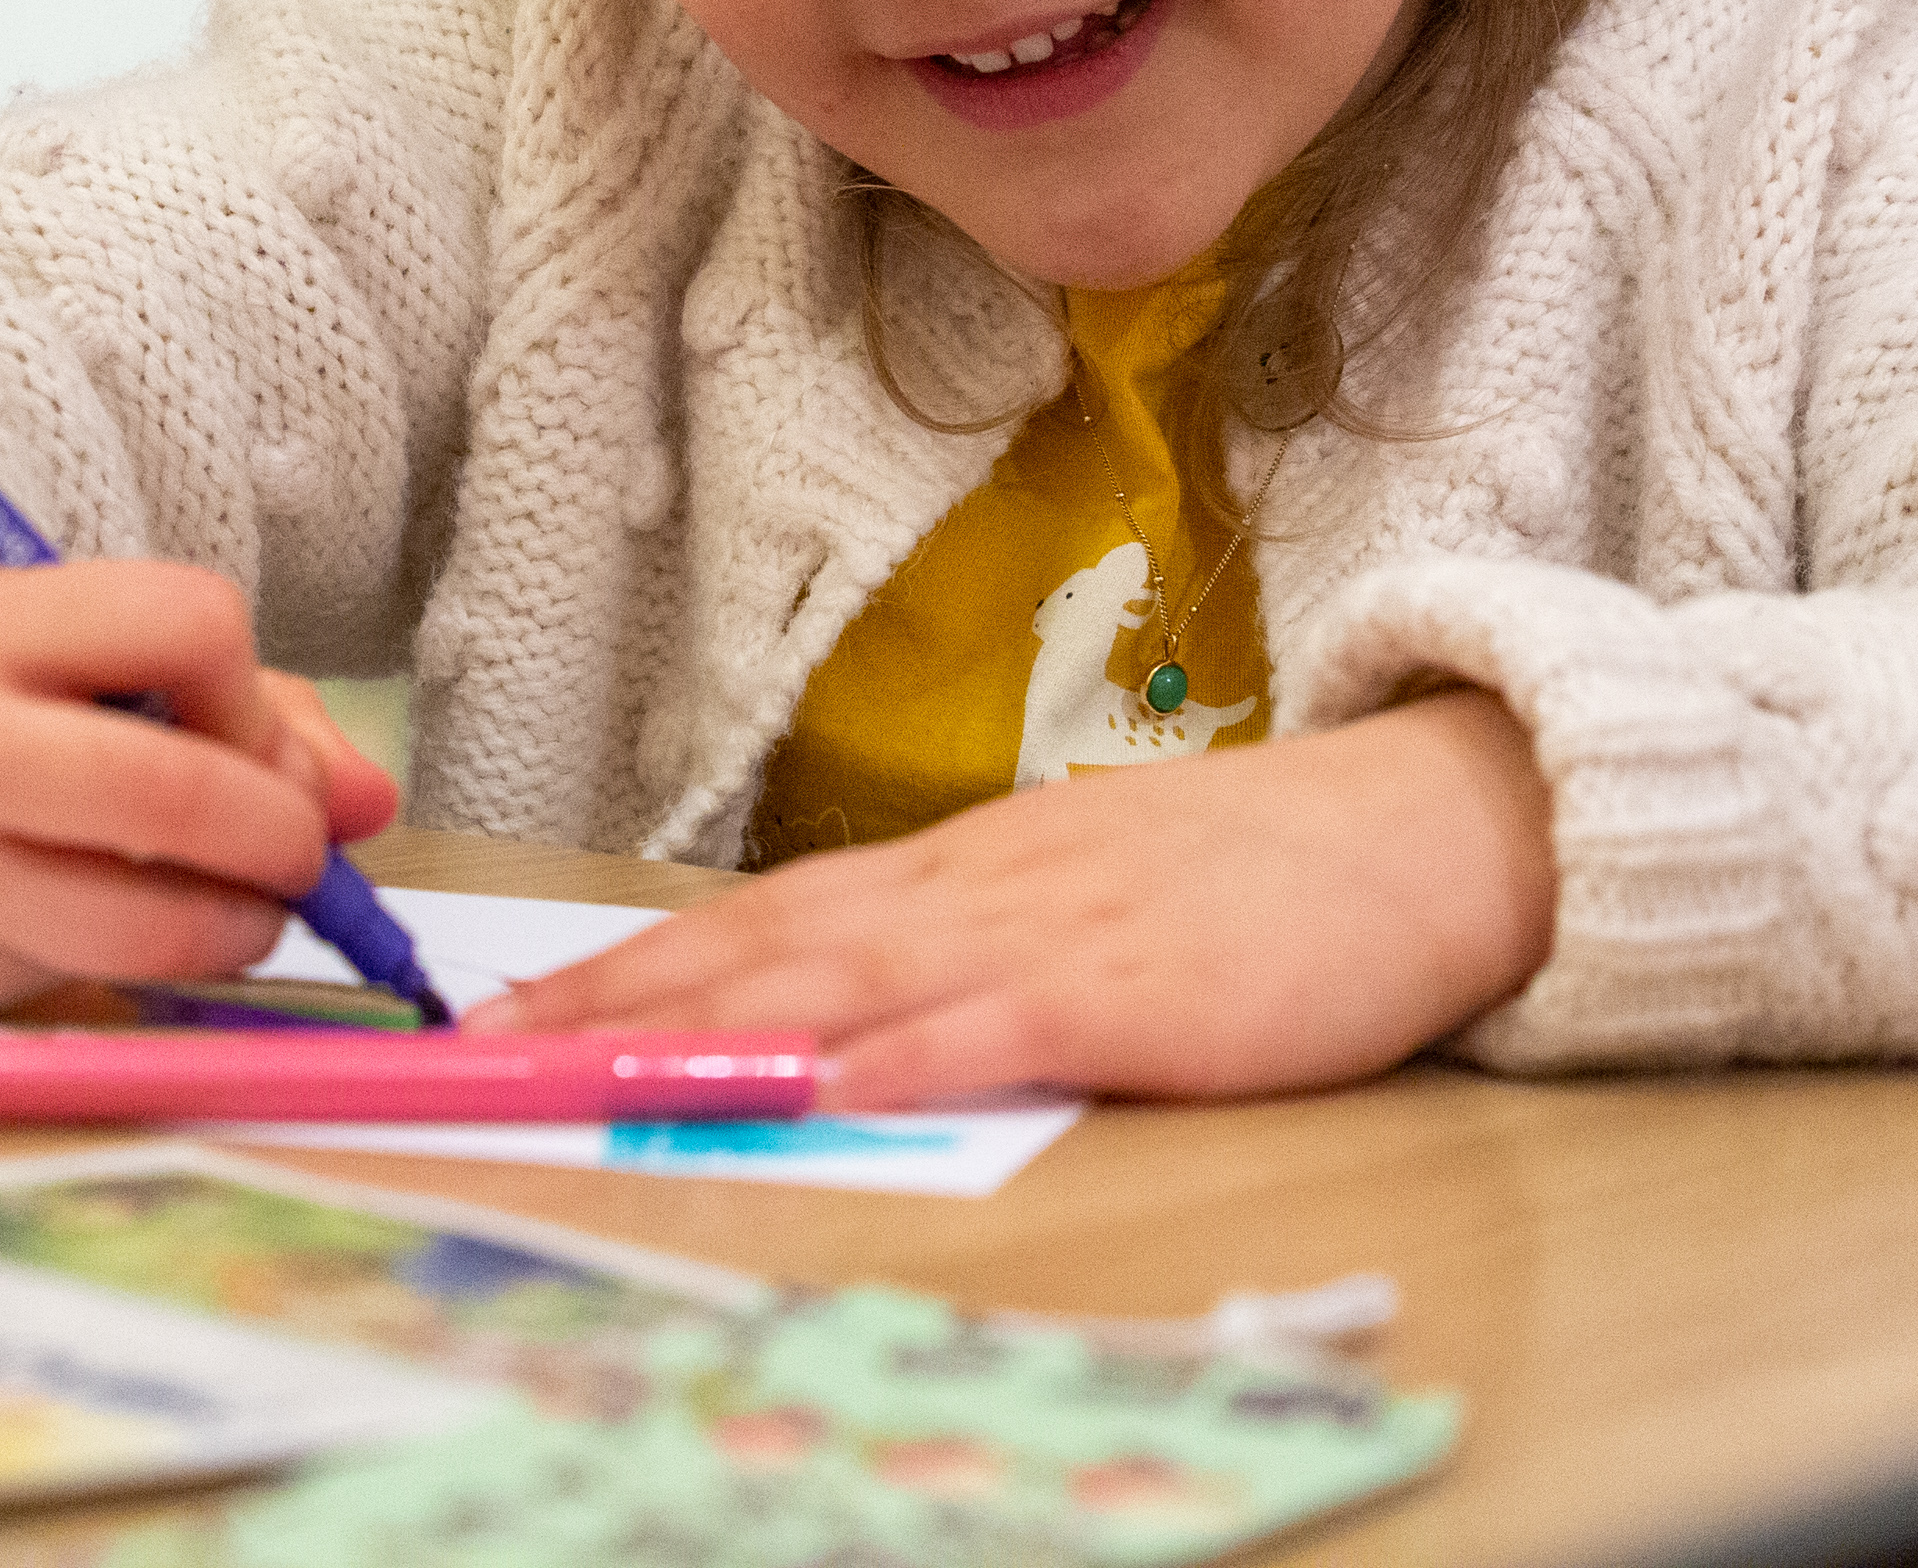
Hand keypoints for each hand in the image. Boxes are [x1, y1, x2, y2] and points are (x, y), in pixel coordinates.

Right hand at [0, 562, 401, 1012]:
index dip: (246, 690)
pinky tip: (134, 932)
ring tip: (238, 907)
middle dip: (282, 834)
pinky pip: (92, 981)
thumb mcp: (63, 651)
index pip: (191, 624)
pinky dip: (155, 966)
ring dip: (243, 926)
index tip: (226, 724)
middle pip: (182, 794)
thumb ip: (237, 707)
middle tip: (292, 850)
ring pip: (151, 925)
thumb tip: (370, 803)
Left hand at [471, 690, 1554, 1107]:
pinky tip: (829, 1084)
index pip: (761, 914)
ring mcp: (1051, 929)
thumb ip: (971, 944)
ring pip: (847, 975)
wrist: (1423, 833)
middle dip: (620, 995)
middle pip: (766, 941)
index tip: (515, 1007)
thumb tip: (850, 1007)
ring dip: (713, 1022)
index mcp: (961, 866)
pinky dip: (904, 1055)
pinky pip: (997, 1025)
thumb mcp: (1087, 894)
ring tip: (597, 1059)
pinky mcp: (1135, 990)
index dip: (630, 961)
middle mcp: (977, 883)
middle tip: (494, 1041)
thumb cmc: (1259, 881)